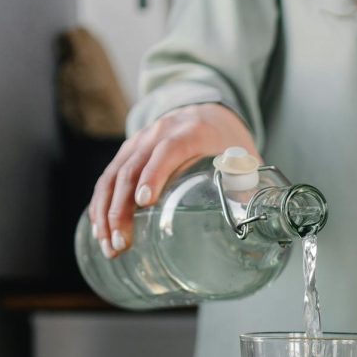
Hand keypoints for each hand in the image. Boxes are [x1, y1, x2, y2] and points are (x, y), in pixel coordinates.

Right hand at [89, 103, 258, 257]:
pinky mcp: (128, 152)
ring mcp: (139, 141)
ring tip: (108, 245)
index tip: (145, 202)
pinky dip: (101, 205)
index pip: (168, 150)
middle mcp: (158, 132)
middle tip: (122, 243)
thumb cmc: (228, 140)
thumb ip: (249, 186)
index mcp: (191, 131)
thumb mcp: (244, 157)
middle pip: (132, 168)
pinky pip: (108, 178)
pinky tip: (100, 230)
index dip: (154, 174)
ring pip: (113, 175)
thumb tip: (256, 222)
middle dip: (122, 208)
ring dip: (106, 212)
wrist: (208, 111)